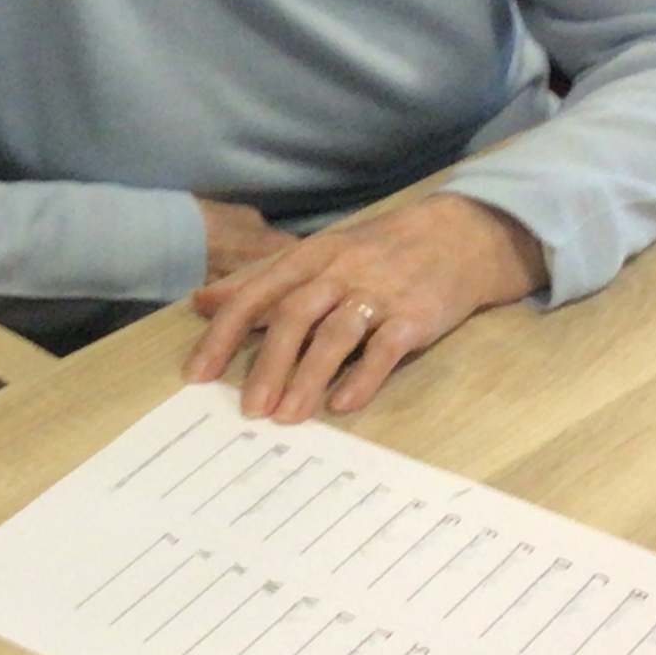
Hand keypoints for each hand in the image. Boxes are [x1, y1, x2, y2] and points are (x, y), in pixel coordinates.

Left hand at [183, 193, 547, 421]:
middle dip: (267, 366)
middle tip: (248, 410)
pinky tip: (343, 405)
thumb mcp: (315, 255)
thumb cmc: (376, 252)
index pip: (255, 295)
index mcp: (309, 258)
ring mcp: (378, 293)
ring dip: (308, 378)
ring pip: (336, 335)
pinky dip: (363, 377)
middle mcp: (339, 272)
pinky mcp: (415, 316)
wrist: (457, 236)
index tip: (197, 374)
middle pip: (294, 317)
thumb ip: (259, 281)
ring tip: (287, 417)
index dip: (223, 334)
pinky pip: (385, 348)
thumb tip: (202, 302)